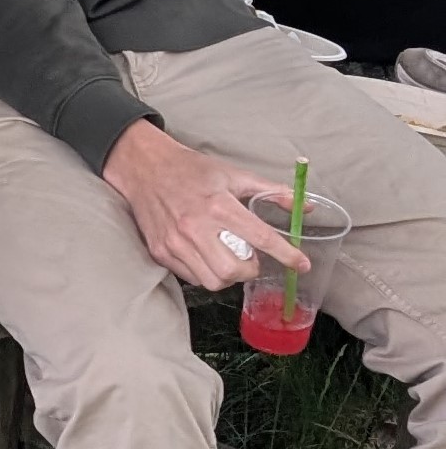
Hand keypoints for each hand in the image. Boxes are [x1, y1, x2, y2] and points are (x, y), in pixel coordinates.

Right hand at [100, 121, 299, 288]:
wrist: (144, 167)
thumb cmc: (190, 170)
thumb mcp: (234, 174)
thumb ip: (271, 192)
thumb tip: (304, 207)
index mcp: (219, 205)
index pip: (261, 237)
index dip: (286, 254)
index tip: (300, 264)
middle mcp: (196, 226)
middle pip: (234, 271)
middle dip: (250, 270)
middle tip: (251, 259)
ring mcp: (174, 242)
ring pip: (212, 281)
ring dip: (228, 275)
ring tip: (228, 259)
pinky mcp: (160, 251)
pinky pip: (191, 278)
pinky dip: (205, 272)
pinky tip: (206, 256)